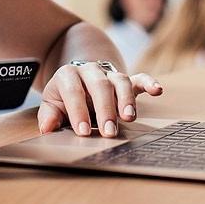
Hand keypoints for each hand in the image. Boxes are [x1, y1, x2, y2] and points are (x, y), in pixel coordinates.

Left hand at [37, 62, 162, 137]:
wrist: (79, 78)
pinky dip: (149, 82)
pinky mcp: (126, 79)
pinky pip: (139, 77)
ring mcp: (109, 73)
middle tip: (109, 132)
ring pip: (120, 81)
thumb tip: (47, 128)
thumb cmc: (65, 98)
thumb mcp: (52, 105)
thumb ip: (49, 115)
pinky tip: (157, 90)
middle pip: (100, 85)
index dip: (78, 110)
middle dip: (105, 109)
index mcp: (68, 75)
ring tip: (129, 118)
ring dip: (126, 99)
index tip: (84, 132)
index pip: (73, 90)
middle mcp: (90, 70)